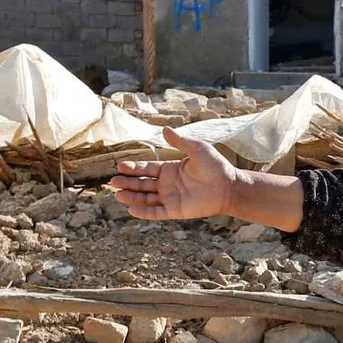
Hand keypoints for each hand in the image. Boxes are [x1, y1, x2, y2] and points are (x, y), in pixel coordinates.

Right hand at [110, 126, 240, 220]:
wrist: (230, 186)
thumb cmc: (217, 167)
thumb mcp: (198, 150)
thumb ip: (180, 142)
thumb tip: (165, 129)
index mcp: (171, 170)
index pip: (147, 169)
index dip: (134, 168)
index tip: (120, 166)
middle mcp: (168, 185)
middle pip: (142, 184)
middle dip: (127, 183)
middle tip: (113, 181)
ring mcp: (171, 198)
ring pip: (146, 199)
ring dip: (131, 197)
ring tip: (117, 194)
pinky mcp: (176, 210)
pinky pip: (156, 213)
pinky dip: (144, 212)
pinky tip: (131, 209)